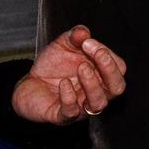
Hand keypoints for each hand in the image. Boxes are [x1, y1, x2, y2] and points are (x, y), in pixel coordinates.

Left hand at [12, 25, 126, 125]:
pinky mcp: (62, 116)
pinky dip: (69, 97)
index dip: (107, 54)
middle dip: (109, 69)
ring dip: (93, 84)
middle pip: (117, 87)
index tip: (88, 42)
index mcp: (101, 75)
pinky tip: (63, 83)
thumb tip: (83, 32)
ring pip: (99, 103)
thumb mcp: (64, 44)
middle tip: (95, 53)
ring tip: (81, 67)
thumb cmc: (54, 65)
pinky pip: (72, 112)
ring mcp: (81, 107)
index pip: (118, 67)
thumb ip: (75, 36)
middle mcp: (96, 92)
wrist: (30, 82)